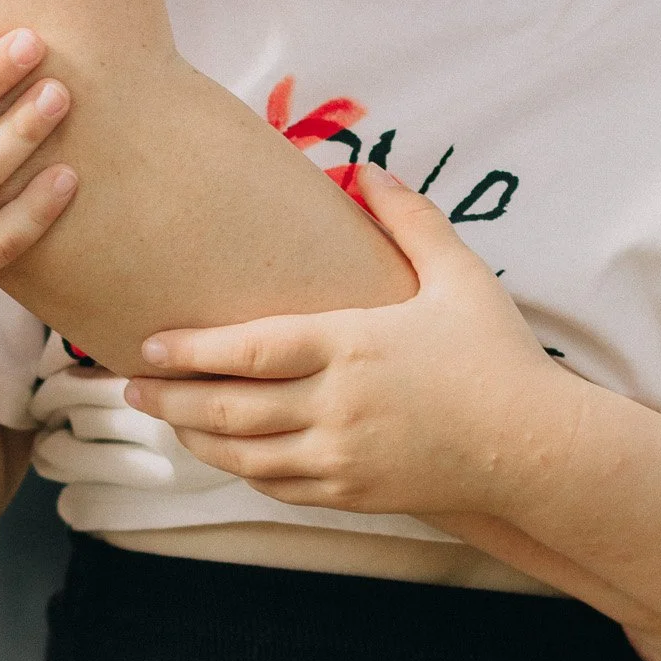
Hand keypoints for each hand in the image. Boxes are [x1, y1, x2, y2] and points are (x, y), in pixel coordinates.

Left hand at [126, 166, 566, 516]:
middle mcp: (338, 406)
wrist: (534, 446)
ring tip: (162, 415)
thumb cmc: (497, 354)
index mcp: (353, 346)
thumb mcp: (458, 274)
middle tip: (126, 382)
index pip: (250, 350)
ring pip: (244, 455)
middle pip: (230, 408)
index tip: (149, 341)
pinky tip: (224, 451)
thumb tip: (369, 168)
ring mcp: (343, 457)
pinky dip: (240, 468)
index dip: (192, 350)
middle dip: (170, 396)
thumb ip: (411, 218)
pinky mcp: (353, 492)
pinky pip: (278, 485)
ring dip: (194, 437)